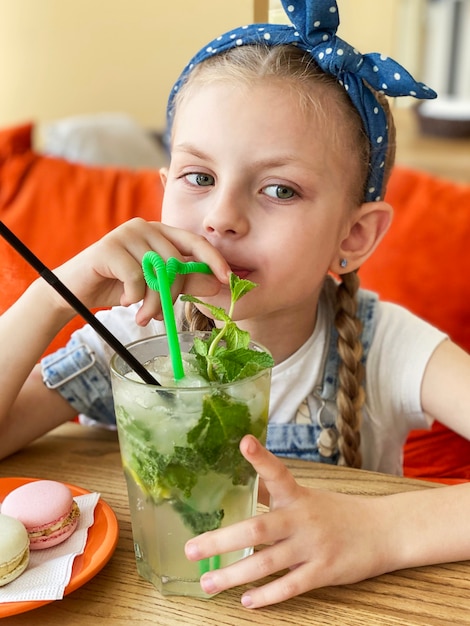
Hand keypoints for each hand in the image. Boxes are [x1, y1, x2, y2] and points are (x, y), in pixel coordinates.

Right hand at [51, 218, 230, 320]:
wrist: (75, 292)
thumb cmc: (118, 287)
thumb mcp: (156, 287)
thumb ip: (185, 281)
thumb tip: (216, 283)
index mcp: (159, 233)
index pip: (194, 241)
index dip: (213, 259)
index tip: (227, 278)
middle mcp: (145, 227)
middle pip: (176, 262)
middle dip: (172, 295)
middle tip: (160, 316)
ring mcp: (126, 234)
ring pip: (157, 272)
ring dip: (152, 302)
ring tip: (142, 315)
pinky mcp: (109, 246)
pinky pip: (136, 277)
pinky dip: (133, 296)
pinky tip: (124, 299)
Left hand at [185, 435, 394, 607]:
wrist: (383, 530)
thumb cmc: (338, 512)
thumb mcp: (307, 496)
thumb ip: (276, 493)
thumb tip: (245, 482)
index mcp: (297, 496)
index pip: (276, 472)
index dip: (260, 458)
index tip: (244, 442)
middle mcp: (302, 518)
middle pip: (257, 528)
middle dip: (221, 541)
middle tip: (192, 549)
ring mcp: (313, 546)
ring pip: (267, 562)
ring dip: (234, 575)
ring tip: (209, 583)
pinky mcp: (324, 571)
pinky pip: (291, 586)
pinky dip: (268, 595)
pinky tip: (247, 600)